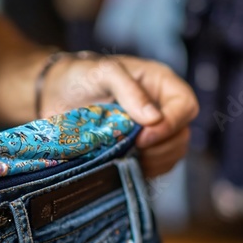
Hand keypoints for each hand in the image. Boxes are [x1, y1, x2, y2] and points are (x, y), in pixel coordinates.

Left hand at [39, 55, 198, 177]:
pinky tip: (124, 164)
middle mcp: (162, 107)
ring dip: (153, 162)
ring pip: (172, 154)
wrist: (56, 94)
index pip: (186, 106)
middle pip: (182, 134)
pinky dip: (144, 170)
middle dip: (160, 147)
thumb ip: (129, 91)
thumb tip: (155, 119)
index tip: (143, 137)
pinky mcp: (140, 149)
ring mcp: (153, 131)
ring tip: (126, 156)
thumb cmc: (81, 76)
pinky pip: (155, 166)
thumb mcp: (104, 73)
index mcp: (161, 83)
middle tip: (131, 148)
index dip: (171, 125)